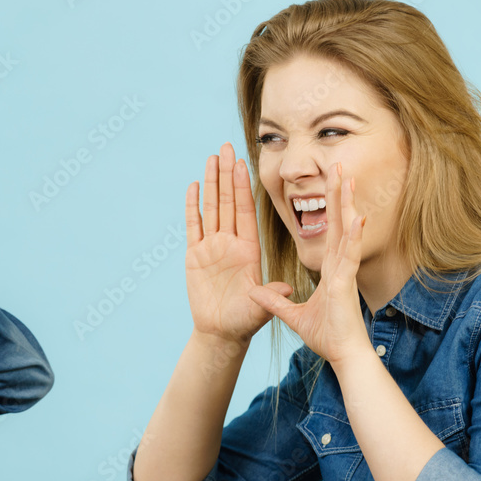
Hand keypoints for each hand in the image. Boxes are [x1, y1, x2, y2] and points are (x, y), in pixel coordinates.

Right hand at [185, 143, 291, 344]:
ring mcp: (211, 247)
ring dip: (211, 183)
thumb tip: (287, 288)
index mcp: (248, 250)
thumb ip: (271, 294)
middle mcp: (230, 243)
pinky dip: (193, 206)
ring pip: (211, 208)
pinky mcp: (194, 256)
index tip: (243, 164)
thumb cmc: (245, 321)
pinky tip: (194, 186)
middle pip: (228, 202)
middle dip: (227, 174)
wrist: (222, 333)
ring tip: (211, 157)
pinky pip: (193, 226)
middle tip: (226, 147)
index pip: (246, 212)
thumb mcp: (262, 307)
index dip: (243, 187)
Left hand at [248, 163, 370, 364]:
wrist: (342, 355)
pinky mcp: (345, 282)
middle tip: (337, 166)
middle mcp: (339, 264)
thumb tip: (256, 292)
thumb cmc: (327, 335)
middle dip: (337, 194)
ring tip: (346, 177)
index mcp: (329, 268)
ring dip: (347, 203)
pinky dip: (353, 236)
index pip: (327, 230)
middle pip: (338, 221)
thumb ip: (274, 301)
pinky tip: (356, 216)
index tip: (326, 185)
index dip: (327, 208)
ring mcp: (344, 271)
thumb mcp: (292, 314)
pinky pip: (348, 255)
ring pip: (346, 230)